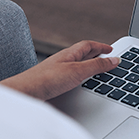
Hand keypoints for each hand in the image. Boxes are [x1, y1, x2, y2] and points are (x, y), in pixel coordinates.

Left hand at [0, 40, 118, 100]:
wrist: (25, 93)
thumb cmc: (46, 80)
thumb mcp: (78, 71)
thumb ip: (97, 66)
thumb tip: (114, 60)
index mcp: (69, 54)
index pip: (88, 45)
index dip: (101, 46)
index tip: (111, 49)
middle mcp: (63, 60)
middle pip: (83, 53)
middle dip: (96, 54)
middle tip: (107, 58)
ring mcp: (57, 71)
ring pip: (77, 64)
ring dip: (88, 65)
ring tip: (97, 70)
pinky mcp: (53, 82)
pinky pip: (71, 74)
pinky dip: (80, 75)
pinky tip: (80, 82)